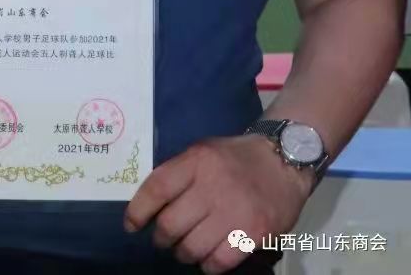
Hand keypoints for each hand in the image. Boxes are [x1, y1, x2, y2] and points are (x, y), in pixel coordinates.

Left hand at [124, 134, 313, 273]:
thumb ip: (179, 174)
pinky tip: (208, 258)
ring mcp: (234, 211)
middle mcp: (213, 185)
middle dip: (162, 238)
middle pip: (171, 225)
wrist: (283, 160)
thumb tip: (149, 204)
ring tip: (186, 249)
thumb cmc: (236, 158)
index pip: (157, 188)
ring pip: (192, 248)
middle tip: (165, 240)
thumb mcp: (203, 152)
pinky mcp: (253, 233)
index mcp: (197, 161)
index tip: (131, 226)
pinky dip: (208, 265)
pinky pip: (218, 262)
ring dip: (183, 254)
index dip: (138, 211)